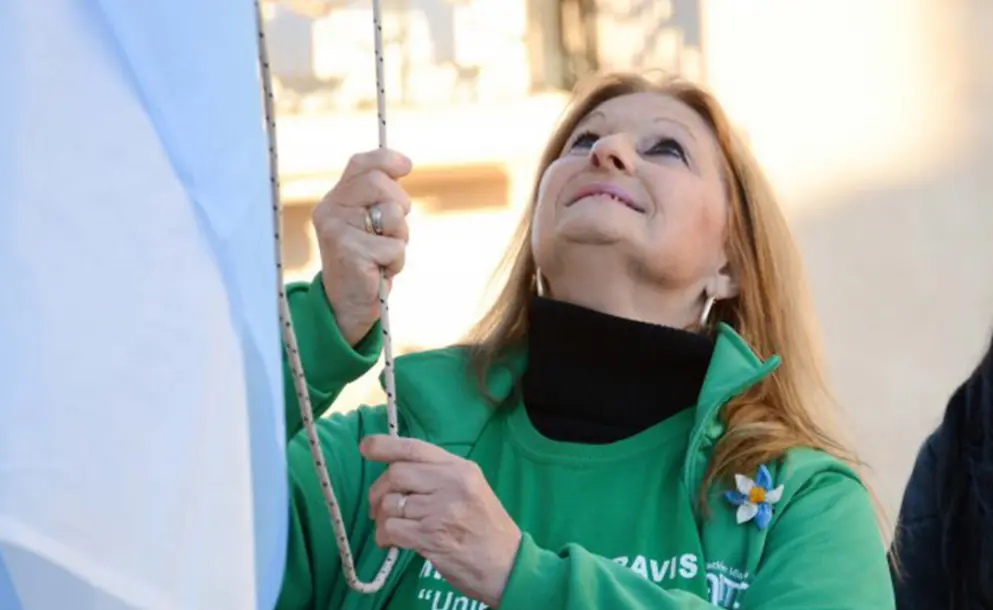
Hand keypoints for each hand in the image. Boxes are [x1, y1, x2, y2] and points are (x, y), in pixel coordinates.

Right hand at [313, 149, 412, 345]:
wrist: (348, 303)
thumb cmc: (365, 259)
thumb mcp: (369, 222)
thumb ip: (378, 195)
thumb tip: (403, 163)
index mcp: (335, 198)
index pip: (361, 164)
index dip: (387, 160)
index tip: (406, 167)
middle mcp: (330, 209)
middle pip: (381, 184)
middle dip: (400, 207)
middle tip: (392, 230)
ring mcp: (337, 230)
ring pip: (392, 215)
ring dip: (399, 239)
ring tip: (383, 254)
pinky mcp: (349, 252)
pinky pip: (394, 247)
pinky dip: (396, 262)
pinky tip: (380, 270)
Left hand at [361, 435, 521, 607]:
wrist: (506, 564)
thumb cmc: (486, 526)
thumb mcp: (471, 488)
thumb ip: (439, 475)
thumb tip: (396, 469)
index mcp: (460, 469)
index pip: (415, 448)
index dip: (385, 446)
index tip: (366, 447)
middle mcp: (451, 484)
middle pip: (396, 475)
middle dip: (379, 490)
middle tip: (379, 504)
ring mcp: (441, 511)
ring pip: (391, 504)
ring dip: (381, 517)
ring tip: (389, 525)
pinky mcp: (430, 538)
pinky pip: (391, 529)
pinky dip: (384, 536)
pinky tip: (391, 541)